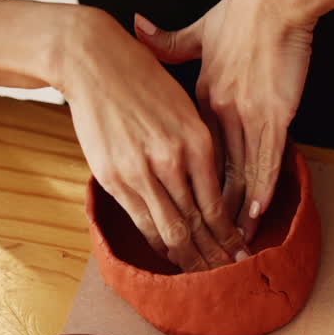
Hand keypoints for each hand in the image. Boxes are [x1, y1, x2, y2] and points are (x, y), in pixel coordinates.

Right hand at [56, 8, 246, 270]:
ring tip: (202, 273)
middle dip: (214, 254)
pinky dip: (158, 242)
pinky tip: (169, 255)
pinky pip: (142, 221)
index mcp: (198, 141)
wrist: (95, 61)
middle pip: (198, 224)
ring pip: (171, 229)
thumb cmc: (145, 82)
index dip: (229, 236)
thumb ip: (200, 150)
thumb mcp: (186, 110)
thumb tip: (213, 190)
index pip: (218, 204)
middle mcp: (172, 160)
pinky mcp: (113, 176)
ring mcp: (140, 171)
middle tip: (227, 273)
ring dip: (189, 256)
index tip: (238, 252)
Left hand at [134, 0, 313, 242]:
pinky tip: (255, 212)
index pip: (190, 156)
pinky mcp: (272, 115)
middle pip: (207, 176)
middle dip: (206, 217)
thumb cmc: (241, 15)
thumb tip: (140, 25)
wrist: (272, 1)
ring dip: (233, 213)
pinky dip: (260, 189)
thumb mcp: (199, 33)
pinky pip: (264, 161)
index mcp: (198, 101)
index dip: (188, 190)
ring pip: (235, 175)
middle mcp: (216, 114)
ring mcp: (244, 117)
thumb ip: (170, 40)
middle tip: (204, 247)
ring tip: (231, 243)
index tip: (185, 217)